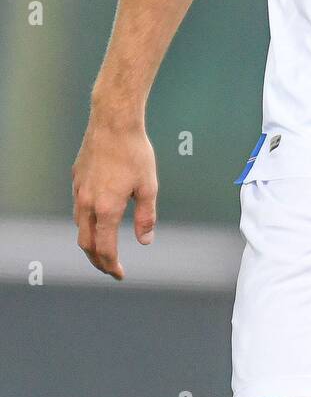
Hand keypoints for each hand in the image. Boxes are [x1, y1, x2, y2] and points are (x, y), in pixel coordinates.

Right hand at [73, 114, 157, 279]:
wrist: (113, 123)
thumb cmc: (134, 153)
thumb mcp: (148, 186)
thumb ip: (146, 216)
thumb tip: (145, 241)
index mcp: (106, 208)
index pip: (104, 248)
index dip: (112, 265)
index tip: (120, 274)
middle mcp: (87, 203)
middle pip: (86, 243)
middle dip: (97, 261)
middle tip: (110, 268)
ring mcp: (78, 191)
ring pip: (80, 226)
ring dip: (90, 242)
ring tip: (103, 248)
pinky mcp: (76, 179)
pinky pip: (78, 207)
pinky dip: (86, 222)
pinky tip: (97, 219)